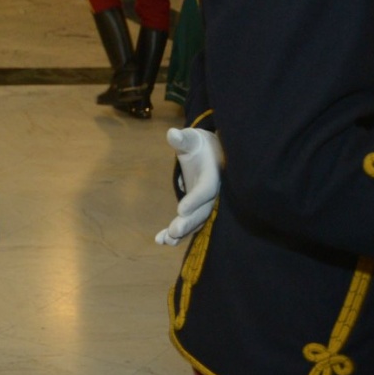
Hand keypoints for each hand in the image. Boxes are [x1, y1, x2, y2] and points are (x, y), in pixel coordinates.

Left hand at [155, 127, 221, 245]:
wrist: (211, 153)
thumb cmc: (199, 144)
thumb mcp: (192, 137)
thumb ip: (182, 139)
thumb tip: (172, 134)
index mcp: (213, 174)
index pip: (206, 189)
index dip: (195, 200)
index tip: (180, 210)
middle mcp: (212, 192)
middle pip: (203, 211)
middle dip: (189, 222)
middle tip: (174, 231)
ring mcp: (205, 203)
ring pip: (196, 221)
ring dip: (182, 232)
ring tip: (166, 240)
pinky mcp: (197, 209)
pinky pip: (189, 222)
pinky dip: (177, 233)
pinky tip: (160, 241)